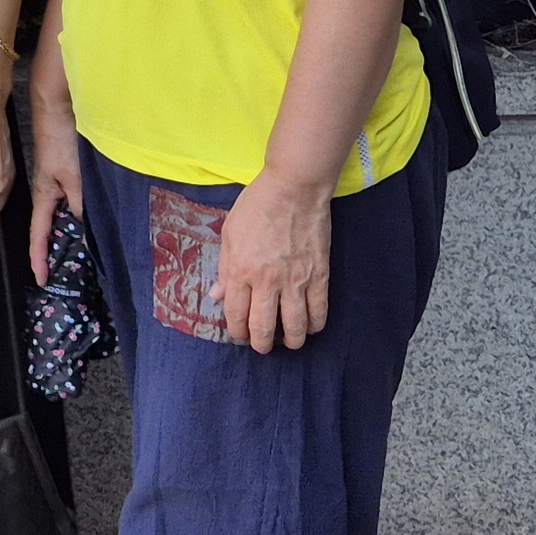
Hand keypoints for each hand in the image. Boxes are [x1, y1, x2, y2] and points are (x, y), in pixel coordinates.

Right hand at [27, 88, 83, 285]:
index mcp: (44, 196)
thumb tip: (85, 226)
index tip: (41, 279)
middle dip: (55, 251)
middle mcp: (50, 193)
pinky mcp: (69, 174)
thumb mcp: (75, 177)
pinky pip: (75, 202)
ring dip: (72, 233)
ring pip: (66, 215)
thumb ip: (81, 203)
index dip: (39, 258)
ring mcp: (60, 183)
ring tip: (83, 254)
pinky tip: (95, 219)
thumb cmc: (61, 141)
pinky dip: (81, 215)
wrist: (59, 110)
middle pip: (51, 228)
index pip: (40, 234)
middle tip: (65, 273)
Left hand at [216, 175, 332, 352]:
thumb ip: (225, 268)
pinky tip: (310, 327)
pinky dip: (314, 324)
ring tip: (288, 342)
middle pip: (263, 327)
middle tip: (262, 346)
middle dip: (261, 343)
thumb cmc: (257, 205)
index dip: (237, 331)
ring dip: (290, 341)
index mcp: (241, 270)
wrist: (294, 188)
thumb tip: (216, 295)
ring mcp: (296, 280)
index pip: (236, 314)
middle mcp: (267, 281)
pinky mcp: (319, 275)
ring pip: (294, 326)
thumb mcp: (229, 233)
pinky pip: (319, 310)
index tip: (239, 334)